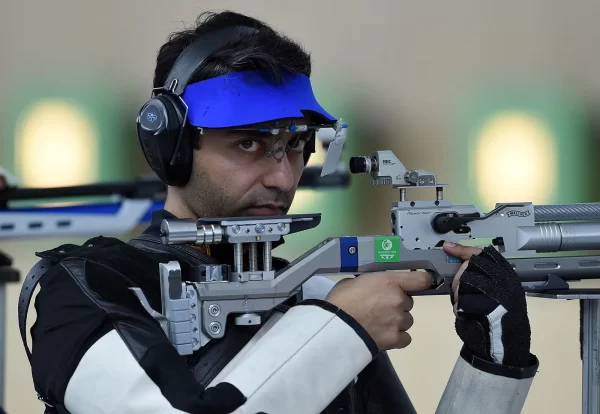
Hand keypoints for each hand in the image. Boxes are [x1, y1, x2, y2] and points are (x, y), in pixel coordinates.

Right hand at [325, 271, 431, 350]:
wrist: (336, 327)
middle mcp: (399, 300)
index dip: (421, 281)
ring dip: (396, 321)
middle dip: (397, 305)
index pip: (421, 279)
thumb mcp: (354, 282)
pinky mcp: (395, 339)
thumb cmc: (341, 300)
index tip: (417, 284)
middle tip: (379, 308)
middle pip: (408, 303)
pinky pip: (405, 338)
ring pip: (407, 321)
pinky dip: (397, 337)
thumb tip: (372, 288)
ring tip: (378, 324)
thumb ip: (370, 283)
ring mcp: (399, 321)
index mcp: (390, 282)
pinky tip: (383, 335)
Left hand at [443, 242, 531, 366]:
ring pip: (468, 280)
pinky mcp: (492, 308)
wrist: (502, 349)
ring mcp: (501, 294)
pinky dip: (461, 308)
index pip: (484, 254)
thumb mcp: (489, 293)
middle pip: (473, 265)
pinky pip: (466, 300)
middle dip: (460, 278)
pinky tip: (466, 316)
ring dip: (460, 294)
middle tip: (460, 294)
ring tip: (466, 307)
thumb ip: (478, 277)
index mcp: (506, 276)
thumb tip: (456, 261)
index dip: (464, 250)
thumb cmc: (492, 320)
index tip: (448, 247)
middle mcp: (507, 282)